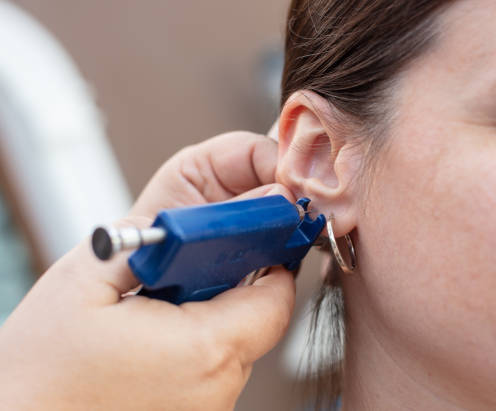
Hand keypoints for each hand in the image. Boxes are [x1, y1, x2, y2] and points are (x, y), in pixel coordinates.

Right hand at [0, 132, 294, 410]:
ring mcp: (208, 408)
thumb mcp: (87, 282)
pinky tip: (155, 336)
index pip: (276, 295)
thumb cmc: (38, 375)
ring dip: (211, 316)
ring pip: (234, 346)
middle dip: (233, 284)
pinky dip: (195, 345)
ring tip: (162, 304)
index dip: (271, 259)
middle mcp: (218, 388)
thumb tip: (186, 222)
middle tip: (194, 265)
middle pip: (257, 320)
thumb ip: (147, 240)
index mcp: (205, 348)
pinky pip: (211, 371)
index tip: (253, 238)